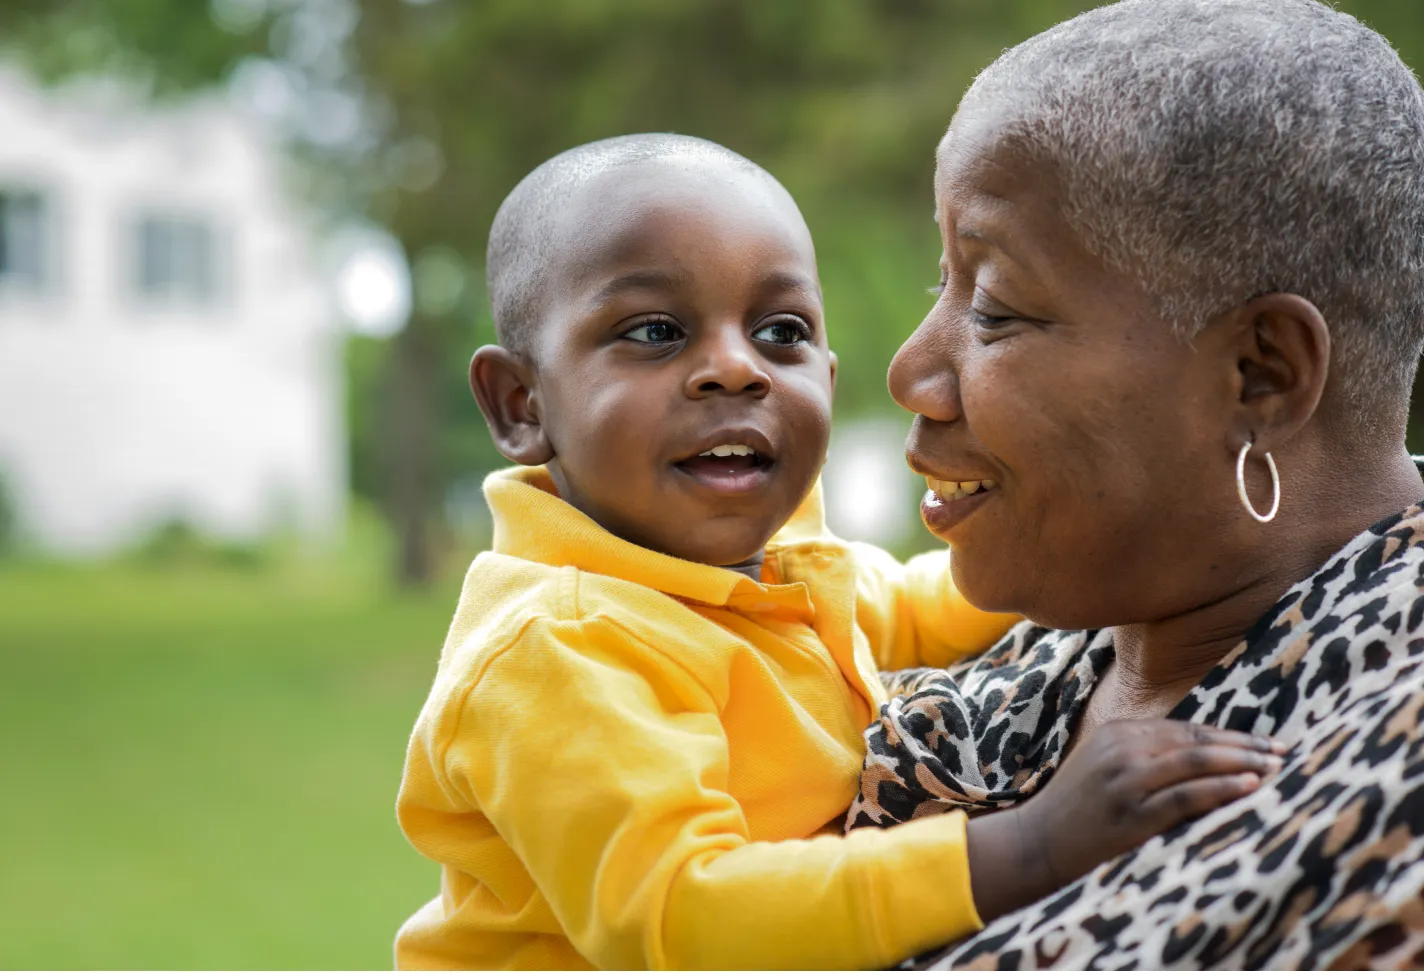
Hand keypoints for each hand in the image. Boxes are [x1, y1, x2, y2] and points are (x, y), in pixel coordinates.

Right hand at [966, 719, 1284, 921]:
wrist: (1037, 842)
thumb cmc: (1077, 810)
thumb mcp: (1105, 767)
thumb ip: (1144, 755)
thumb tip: (1206, 757)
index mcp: (1118, 732)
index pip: (1187, 729)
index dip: (1230, 735)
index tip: (1266, 743)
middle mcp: (1122, 748)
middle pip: (1196, 740)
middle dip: (1244, 746)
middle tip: (1282, 753)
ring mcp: (1125, 779)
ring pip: (1195, 761)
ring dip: (1241, 764)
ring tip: (1273, 770)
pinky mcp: (1130, 812)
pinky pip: (1185, 795)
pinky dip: (1220, 789)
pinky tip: (1247, 788)